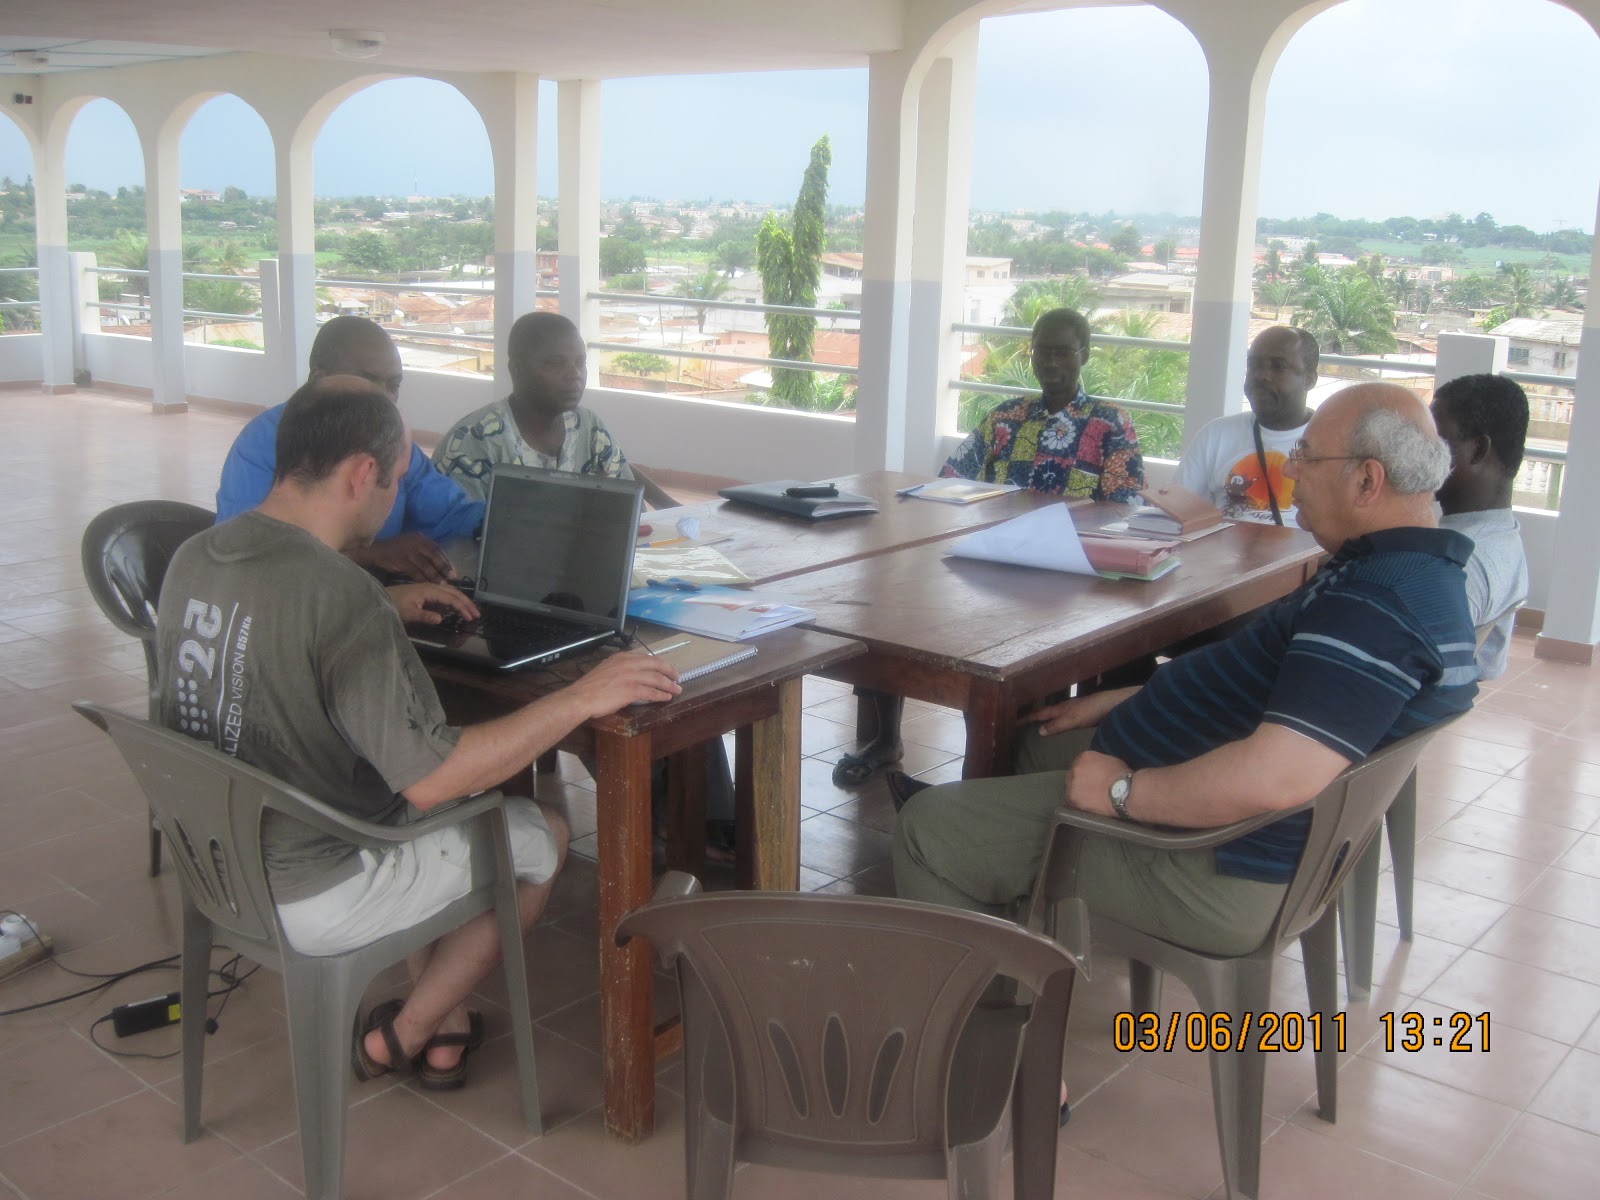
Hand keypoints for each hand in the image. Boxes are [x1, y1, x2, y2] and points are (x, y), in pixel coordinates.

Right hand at [350, 533, 454, 581]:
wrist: (375, 551)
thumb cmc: (395, 550)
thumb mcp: (411, 545)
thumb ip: (424, 551)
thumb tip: (439, 564)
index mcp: (420, 538)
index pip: (437, 549)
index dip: (446, 560)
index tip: (453, 571)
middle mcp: (416, 542)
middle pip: (434, 557)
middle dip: (444, 568)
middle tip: (452, 578)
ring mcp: (408, 551)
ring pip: (426, 566)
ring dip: (435, 576)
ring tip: (443, 584)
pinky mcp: (401, 561)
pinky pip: (415, 572)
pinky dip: (422, 579)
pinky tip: (428, 586)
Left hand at [386, 582, 478, 624]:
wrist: (381, 597)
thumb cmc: (394, 605)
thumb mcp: (408, 613)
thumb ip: (424, 616)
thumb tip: (441, 619)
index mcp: (429, 590)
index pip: (451, 598)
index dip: (462, 608)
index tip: (471, 618)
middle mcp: (432, 586)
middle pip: (454, 593)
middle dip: (467, 603)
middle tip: (477, 614)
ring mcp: (429, 587)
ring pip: (451, 591)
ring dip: (462, 600)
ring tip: (471, 610)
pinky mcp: (426, 590)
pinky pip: (445, 593)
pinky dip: (454, 599)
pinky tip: (457, 606)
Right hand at [570, 651, 681, 715]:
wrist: (581, 697)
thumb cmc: (590, 686)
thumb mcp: (606, 669)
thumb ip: (619, 668)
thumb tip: (630, 674)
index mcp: (622, 657)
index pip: (646, 657)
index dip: (658, 663)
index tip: (665, 667)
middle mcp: (628, 663)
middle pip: (656, 665)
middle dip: (669, 671)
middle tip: (677, 677)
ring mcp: (631, 676)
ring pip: (656, 679)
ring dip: (669, 685)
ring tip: (677, 689)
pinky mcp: (632, 690)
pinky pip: (652, 692)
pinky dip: (661, 695)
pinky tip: (667, 698)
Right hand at [1024, 686, 1139, 735]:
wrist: (1113, 705)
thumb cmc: (1091, 710)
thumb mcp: (1072, 720)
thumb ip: (1056, 725)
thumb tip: (1039, 731)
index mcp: (1060, 708)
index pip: (1039, 714)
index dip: (1027, 719)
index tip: (1014, 723)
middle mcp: (1065, 708)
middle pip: (1046, 713)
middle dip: (1035, 718)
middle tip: (1023, 725)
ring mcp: (1075, 710)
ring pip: (1056, 716)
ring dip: (1047, 721)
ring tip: (1040, 729)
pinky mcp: (1084, 714)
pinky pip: (1065, 720)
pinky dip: (1059, 724)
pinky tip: (1062, 730)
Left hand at [1063, 749, 1130, 816]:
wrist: (1123, 792)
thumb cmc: (1122, 777)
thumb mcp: (1110, 761)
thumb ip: (1098, 763)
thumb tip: (1097, 769)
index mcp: (1085, 757)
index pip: (1080, 763)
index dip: (1085, 772)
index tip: (1090, 778)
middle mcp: (1075, 768)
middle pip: (1073, 774)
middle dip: (1079, 781)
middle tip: (1089, 788)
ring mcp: (1072, 783)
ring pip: (1070, 787)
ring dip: (1077, 792)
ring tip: (1088, 798)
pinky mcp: (1072, 797)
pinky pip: (1071, 800)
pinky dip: (1078, 802)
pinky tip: (1086, 805)